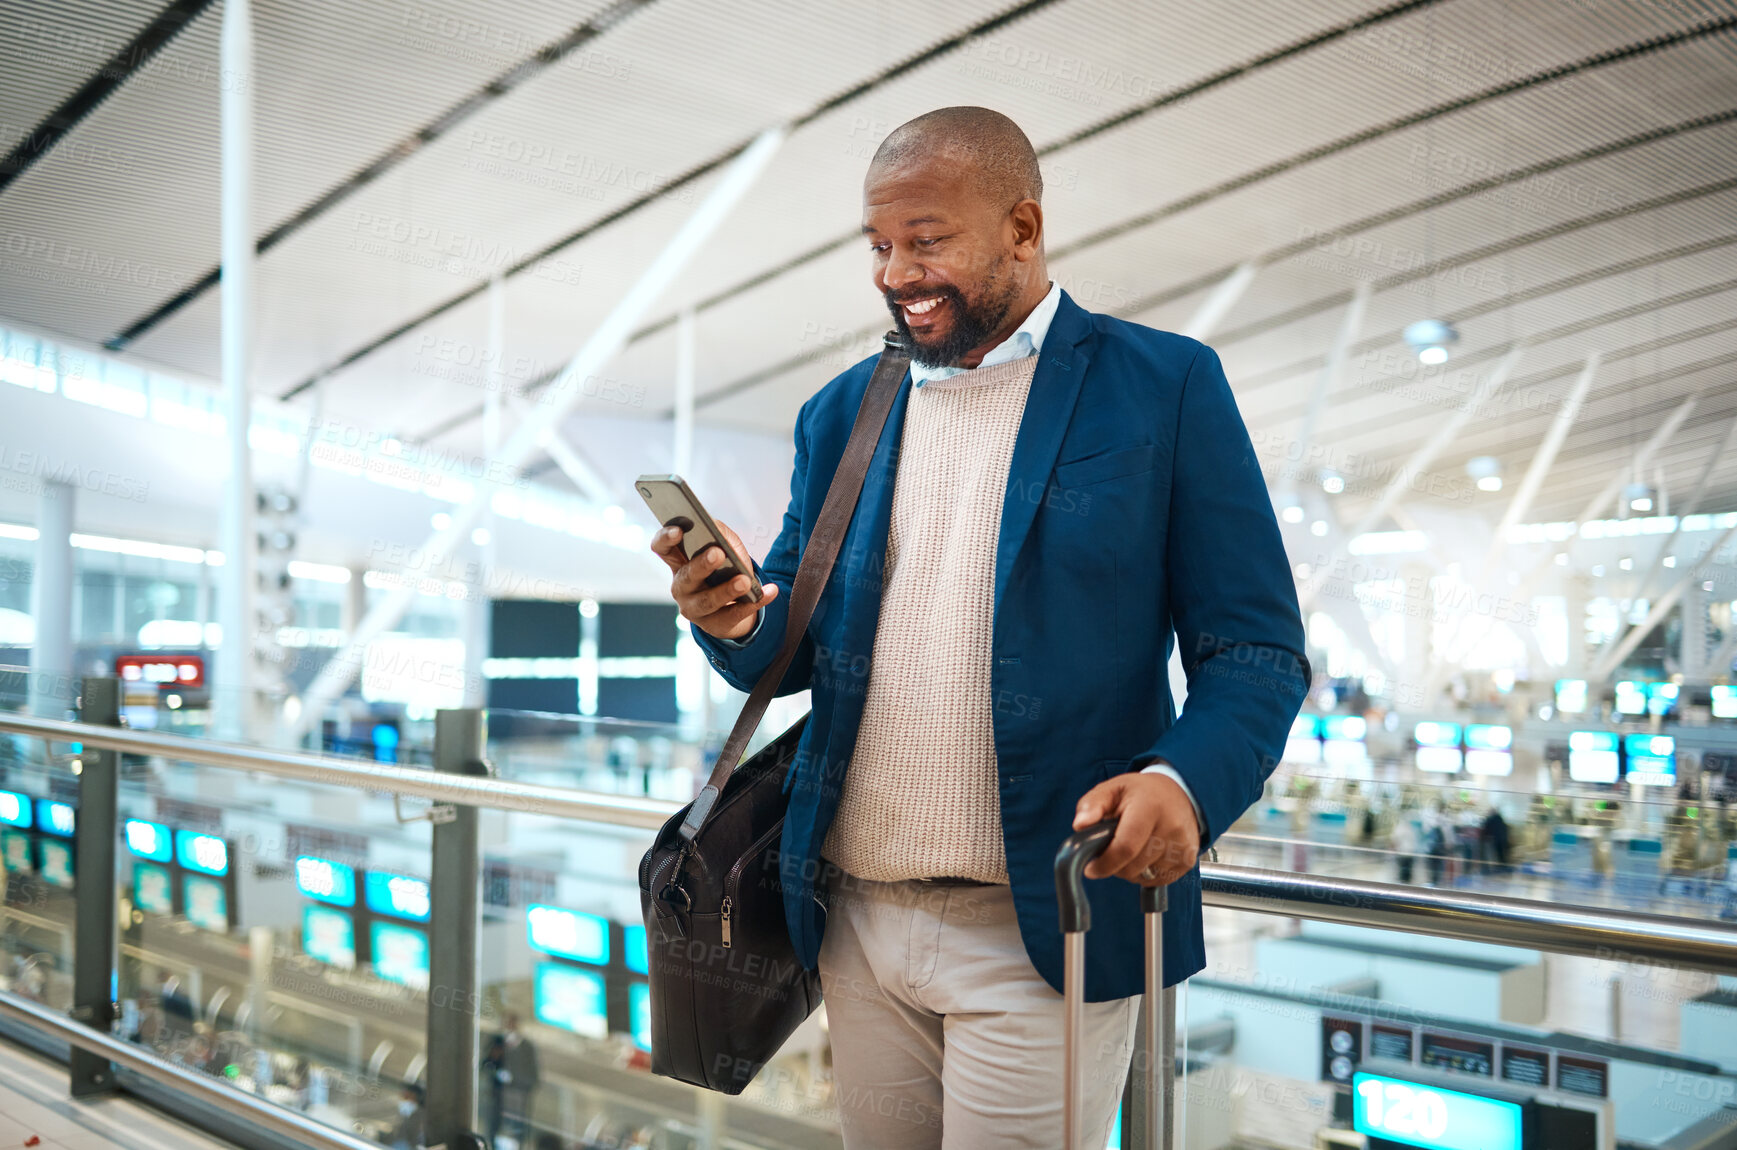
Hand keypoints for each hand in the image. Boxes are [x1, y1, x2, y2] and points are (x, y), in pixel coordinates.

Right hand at [650, 521, 777, 640]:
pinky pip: (734, 614)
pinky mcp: (714, 625)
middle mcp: (681, 586)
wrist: (736, 605)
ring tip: (744, 581)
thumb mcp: (724, 545)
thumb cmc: (725, 568)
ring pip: (707, 601)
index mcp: (679, 562)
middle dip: (702, 565)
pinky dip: (755, 603)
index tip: (678, 531)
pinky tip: (769, 592)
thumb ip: (720, 534)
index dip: (665, 539)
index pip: (662, 548)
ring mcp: (694, 608)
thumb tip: (720, 535)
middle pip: (687, 576)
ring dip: (727, 590)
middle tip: (718, 553)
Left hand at [1072, 772, 1198, 885]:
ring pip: (1143, 876)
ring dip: (1130, 869)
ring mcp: (1182, 846)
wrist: (1180, 794)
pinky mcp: (1187, 861)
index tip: (1091, 868)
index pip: (1125, 847)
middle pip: (1133, 866)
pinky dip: (1146, 873)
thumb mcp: (1112, 789)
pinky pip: (1157, 880)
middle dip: (1115, 865)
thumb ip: (1092, 805)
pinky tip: (1146, 855)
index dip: (1105, 863)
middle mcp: (1171, 827)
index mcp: (1149, 807)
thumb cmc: (1142, 793)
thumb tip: (1080, 825)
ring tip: (1132, 847)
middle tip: (1112, 848)